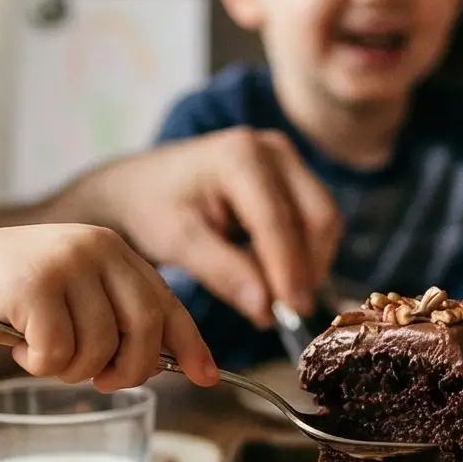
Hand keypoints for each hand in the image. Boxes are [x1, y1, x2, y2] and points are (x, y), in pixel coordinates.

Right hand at [0, 224, 218, 390]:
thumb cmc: (11, 299)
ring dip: (70, 369)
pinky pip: (57, 352)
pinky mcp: (33, 285)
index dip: (190, 345)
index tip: (208, 377)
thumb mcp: (75, 298)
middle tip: (103, 381)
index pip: (167, 303)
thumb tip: (168, 365)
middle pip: (144, 329)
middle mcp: (97, 248)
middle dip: (131, 370)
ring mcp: (65, 263)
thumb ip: (117, 319)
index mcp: (115, 250)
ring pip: (100, 348)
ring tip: (42, 352)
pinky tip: (17, 346)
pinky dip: (38, 365)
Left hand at [61, 129, 339, 325]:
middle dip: (308, 267)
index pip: (279, 220)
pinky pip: (314, 219)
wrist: (140, 187)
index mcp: (239, 156)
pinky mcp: (292, 174)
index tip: (293, 312)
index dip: (289, 269)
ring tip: (276, 297)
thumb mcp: (178, 242)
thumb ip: (223, 272)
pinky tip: (275, 276)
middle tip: (289, 311)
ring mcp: (286, 158)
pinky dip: (302, 252)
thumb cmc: (152, 210)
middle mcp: (271, 149)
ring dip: (308, 262)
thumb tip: (267, 309)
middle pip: (317, 215)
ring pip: (322, 219)